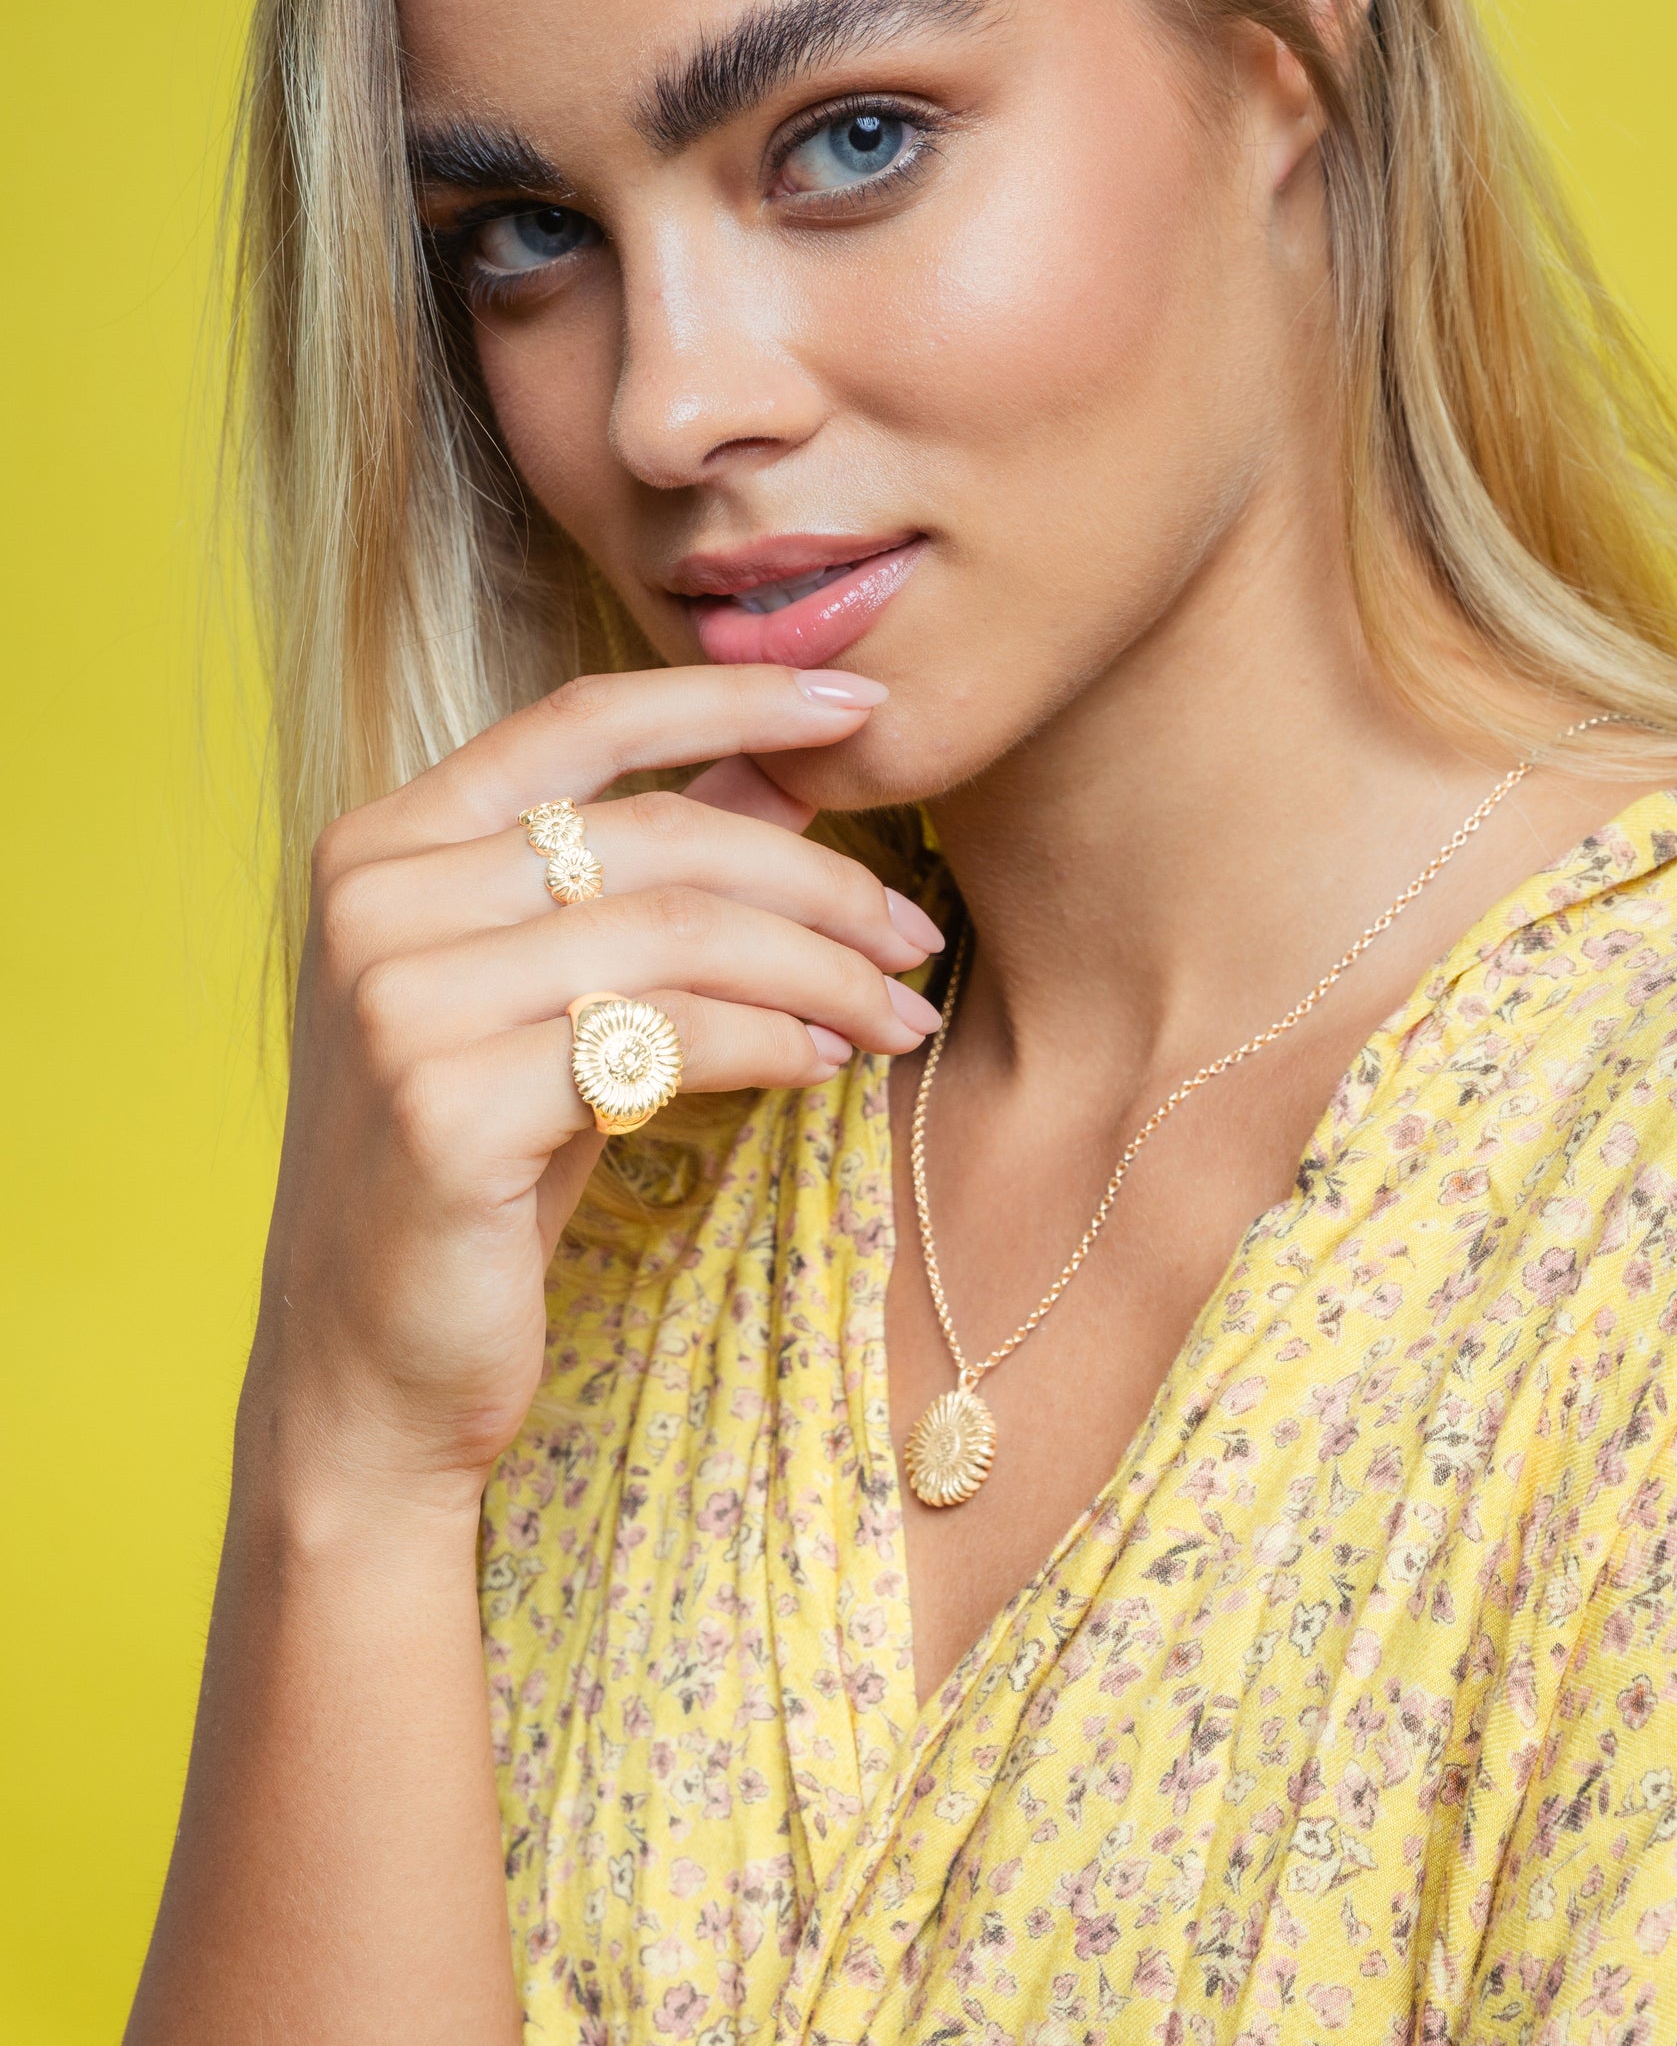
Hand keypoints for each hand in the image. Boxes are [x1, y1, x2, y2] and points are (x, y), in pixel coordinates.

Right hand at [245, 665, 943, 1517]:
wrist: (368, 1375)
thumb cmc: (476, 1173)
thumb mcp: (556, 996)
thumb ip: (650, 869)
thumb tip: (793, 757)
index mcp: (383, 841)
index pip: (582, 718)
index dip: (733, 694)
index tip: (865, 700)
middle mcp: (373, 898)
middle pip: (654, 833)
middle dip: (816, 881)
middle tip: (916, 935)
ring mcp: (396, 1000)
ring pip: (675, 933)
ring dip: (819, 973)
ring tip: (897, 1015)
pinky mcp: (443, 1106)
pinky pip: (662, 1038)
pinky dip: (771, 1043)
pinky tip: (824, 1067)